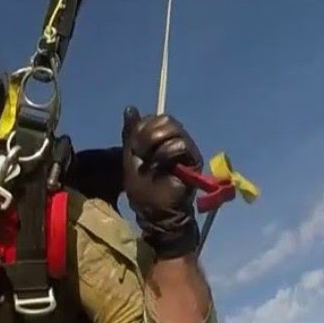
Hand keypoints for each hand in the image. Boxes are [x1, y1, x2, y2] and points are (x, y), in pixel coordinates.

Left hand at [121, 107, 202, 257]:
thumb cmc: (144, 191)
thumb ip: (131, 134)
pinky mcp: (194, 160)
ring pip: (173, 128)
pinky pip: (180, 145)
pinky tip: (160, 167)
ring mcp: (187, 149)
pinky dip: (166, 154)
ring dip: (155, 143)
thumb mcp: (130, 159)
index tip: (133, 148)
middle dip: (146, 135)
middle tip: (141, 154)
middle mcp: (176, 140)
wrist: (157, 214)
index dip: (140, 128)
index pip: (153, 118)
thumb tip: (130, 108)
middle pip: (164, 119)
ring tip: (150, 161)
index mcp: (161, 139)